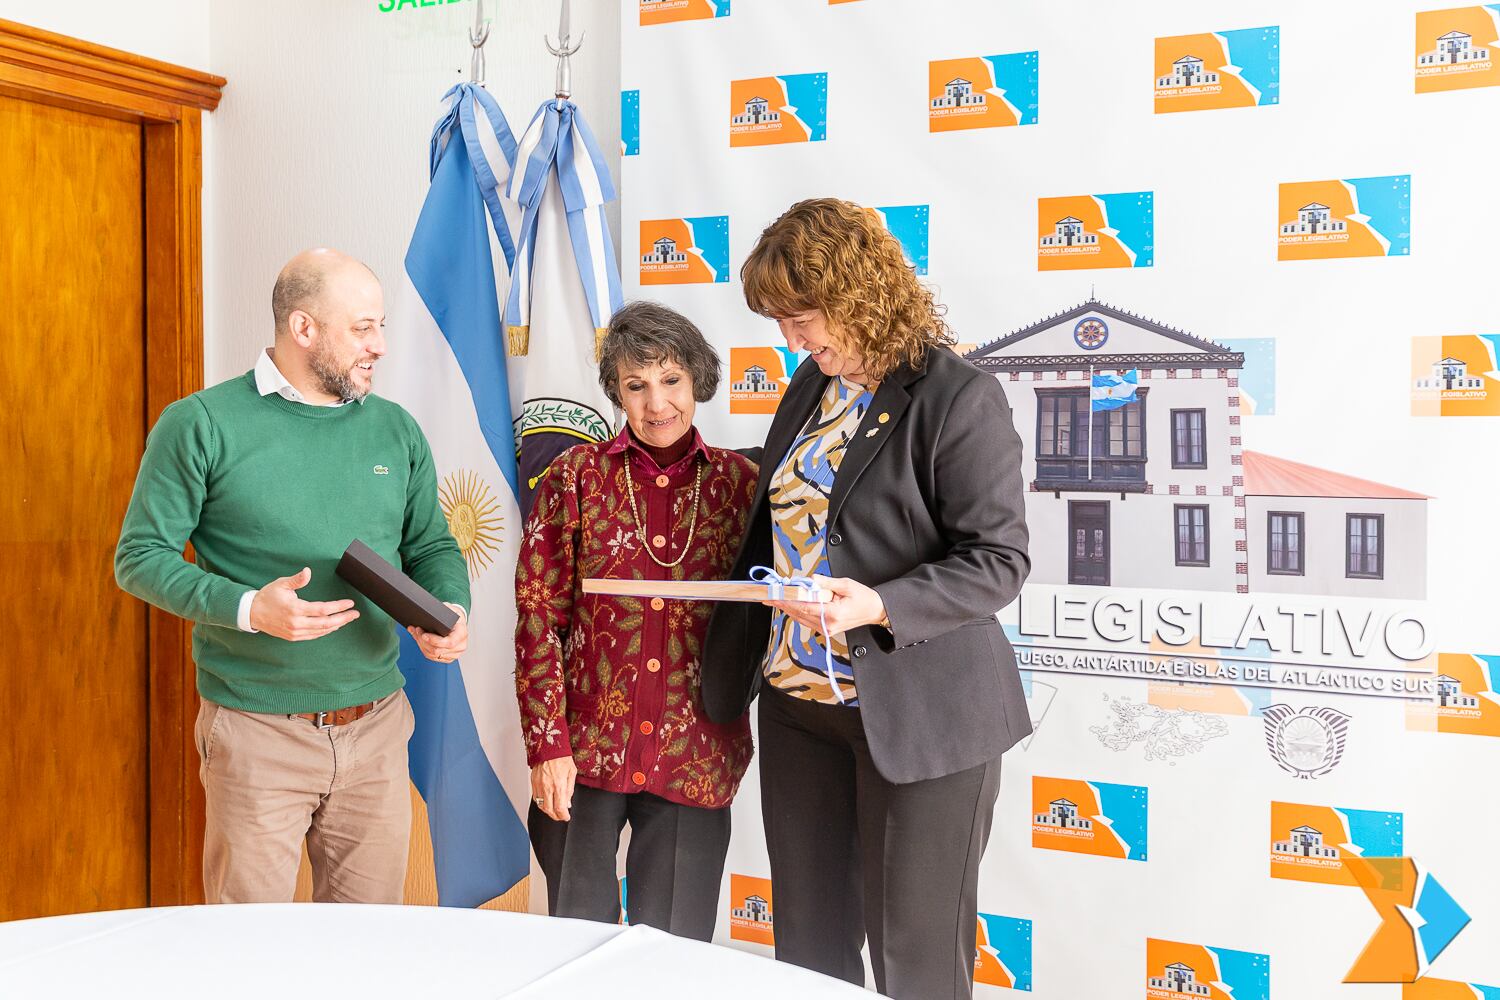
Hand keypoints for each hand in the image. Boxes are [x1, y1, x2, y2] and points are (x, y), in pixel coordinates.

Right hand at [249, 567, 359, 640]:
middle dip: (343, 618)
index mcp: (295, 609)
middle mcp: (296, 623)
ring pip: (321, 631)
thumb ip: (297, 580)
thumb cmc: (268, 596)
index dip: (338, 607)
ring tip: (347, 619)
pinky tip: (333, 626)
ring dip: (336, 625)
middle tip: (355, 614)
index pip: (323, 609)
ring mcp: (295, 632)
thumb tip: (308, 571)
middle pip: (326, 623)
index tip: (350, 603)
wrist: (252, 613)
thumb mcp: (281, 584)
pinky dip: (325, 631)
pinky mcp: (293, 637)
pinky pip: (313, 635)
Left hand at [409, 603, 467, 662]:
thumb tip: (428, 616)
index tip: (424, 635)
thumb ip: (440, 612)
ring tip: (415, 633)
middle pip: (437, 650)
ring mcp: (454, 654)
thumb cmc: (453, 615)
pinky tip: (418, 639)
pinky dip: (423, 648)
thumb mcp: (449, 609)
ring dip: (421, 644)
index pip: (449, 643)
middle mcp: (460, 646)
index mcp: (462, 634)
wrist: (457, 622)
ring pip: (432, 654)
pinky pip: (431, 656)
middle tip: (416, 630)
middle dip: (423, 641)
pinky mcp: (447, 657)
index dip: (435, 641)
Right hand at [530, 755, 577, 821]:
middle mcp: (547, 787)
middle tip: (561, 816)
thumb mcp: (572, 773)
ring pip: (541, 806)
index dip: (563, 816)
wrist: (549, 748)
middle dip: (556, 816)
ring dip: (548, 811)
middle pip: (549, 810)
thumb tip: (568, 804)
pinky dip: (541, 804)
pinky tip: (547, 803)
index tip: (566, 817)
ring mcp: (538, 785)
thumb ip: (570, 790)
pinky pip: (536, 798)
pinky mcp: (533, 783)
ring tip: (554, 811)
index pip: (560, 808)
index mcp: (558, 785)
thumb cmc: (562, 758)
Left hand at [766, 575, 885, 636]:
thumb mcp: (846, 585)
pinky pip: (807, 621)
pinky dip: (797, 613)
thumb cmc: (864, 598)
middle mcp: (828, 624)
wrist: (875, 611)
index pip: (804, 607)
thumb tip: (811, 580)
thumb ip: (826, 583)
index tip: (774, 596)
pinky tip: (790, 605)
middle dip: (783, 605)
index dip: (787, 601)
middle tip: (768, 597)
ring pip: (801, 619)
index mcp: (833, 613)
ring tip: (776, 599)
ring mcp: (827, 629)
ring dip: (788, 609)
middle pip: (799, 614)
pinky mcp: (826, 629)